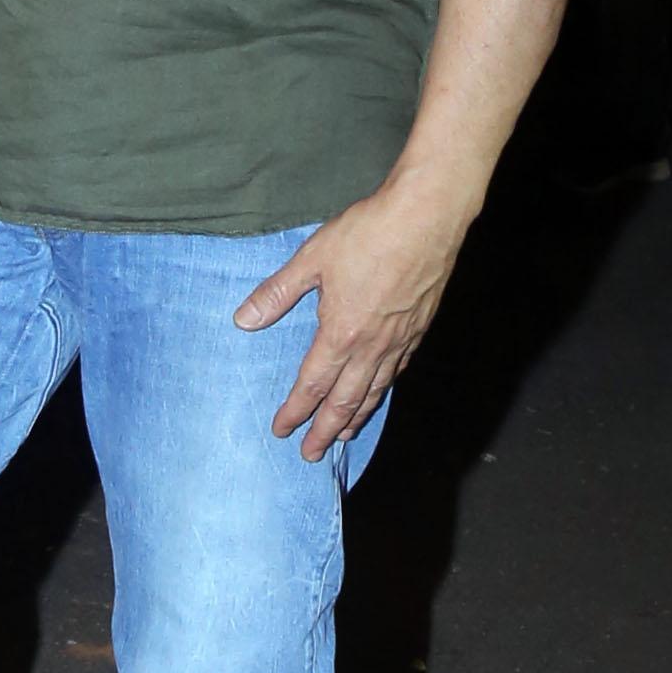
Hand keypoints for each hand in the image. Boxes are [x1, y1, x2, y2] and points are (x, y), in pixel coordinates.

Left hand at [232, 170, 472, 461]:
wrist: (427, 217)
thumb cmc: (369, 233)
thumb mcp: (313, 259)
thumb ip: (277, 293)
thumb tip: (244, 320)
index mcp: (340, 333)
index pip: (312, 385)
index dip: (295, 411)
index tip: (281, 430)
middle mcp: (371, 347)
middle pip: (345, 401)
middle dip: (325, 430)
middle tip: (312, 454)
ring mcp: (399, 340)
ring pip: (374, 391)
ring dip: (355, 417)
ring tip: (344, 436)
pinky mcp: (418, 328)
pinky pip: (397, 372)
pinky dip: (383, 391)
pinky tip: (379, 392)